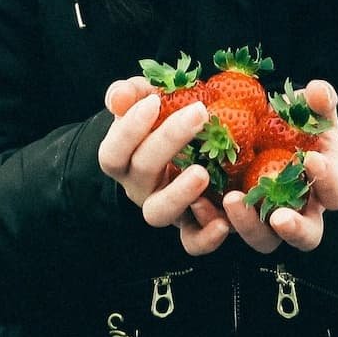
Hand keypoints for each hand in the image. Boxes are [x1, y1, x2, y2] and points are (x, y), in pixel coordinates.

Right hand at [97, 78, 231, 255]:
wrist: (183, 148)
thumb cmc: (160, 119)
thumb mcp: (144, 99)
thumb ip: (129, 94)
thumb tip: (120, 97)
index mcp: (122, 160)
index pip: (113, 152)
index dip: (129, 129)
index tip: (155, 102)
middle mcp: (138, 187)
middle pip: (143, 171)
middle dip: (169, 141)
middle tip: (199, 112)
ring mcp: (164, 208)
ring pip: (159, 213)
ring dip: (179, 194)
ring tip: (203, 172)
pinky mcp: (191, 226)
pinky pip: (192, 241)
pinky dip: (206, 237)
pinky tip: (224, 221)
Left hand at [222, 80, 337, 253]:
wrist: (262, 135)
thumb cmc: (295, 124)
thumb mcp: (310, 110)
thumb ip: (318, 100)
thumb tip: (317, 90)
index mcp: (325, 186)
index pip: (335, 193)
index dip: (327, 180)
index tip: (312, 159)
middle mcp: (300, 213)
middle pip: (306, 236)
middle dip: (294, 229)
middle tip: (279, 216)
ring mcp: (265, 221)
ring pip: (263, 240)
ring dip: (248, 225)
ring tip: (231, 200)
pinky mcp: (232, 220)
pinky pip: (221, 233)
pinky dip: (210, 223)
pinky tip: (198, 202)